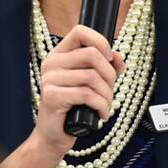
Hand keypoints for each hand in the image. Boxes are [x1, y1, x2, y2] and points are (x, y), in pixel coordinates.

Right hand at [32, 23, 123, 156]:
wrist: (54, 136)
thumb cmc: (74, 109)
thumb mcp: (92, 84)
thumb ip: (106, 67)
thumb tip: (118, 57)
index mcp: (59, 55)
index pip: (80, 31)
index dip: (100, 41)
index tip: (109, 58)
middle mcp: (51, 63)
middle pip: (91, 54)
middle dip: (109, 75)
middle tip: (109, 91)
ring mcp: (49, 79)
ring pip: (92, 77)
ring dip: (106, 95)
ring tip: (105, 106)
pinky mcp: (52, 96)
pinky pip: (86, 94)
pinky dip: (101, 105)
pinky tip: (101, 114)